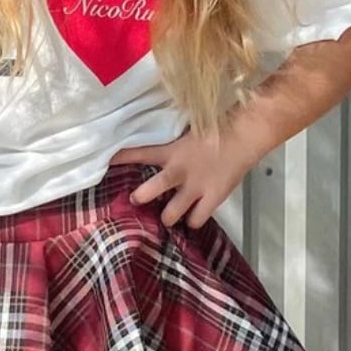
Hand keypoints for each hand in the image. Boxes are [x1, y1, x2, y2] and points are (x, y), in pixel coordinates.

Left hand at [108, 119, 267, 228]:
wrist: (245, 137)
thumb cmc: (217, 130)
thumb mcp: (188, 134)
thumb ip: (173, 145)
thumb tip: (160, 152)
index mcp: (171, 151)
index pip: (139, 153)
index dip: (120, 158)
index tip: (105, 161)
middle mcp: (179, 171)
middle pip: (149, 191)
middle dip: (140, 197)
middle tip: (137, 199)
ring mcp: (195, 188)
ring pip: (170, 214)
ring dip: (167, 216)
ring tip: (168, 215)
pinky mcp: (212, 199)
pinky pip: (195, 220)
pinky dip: (192, 221)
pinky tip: (192, 216)